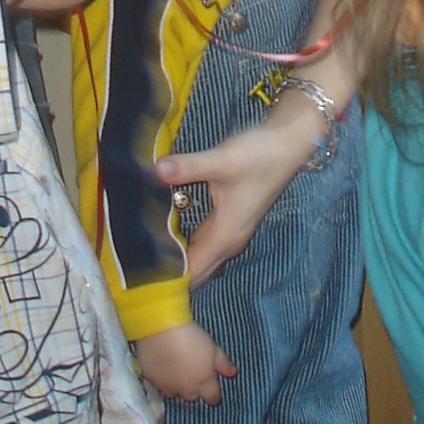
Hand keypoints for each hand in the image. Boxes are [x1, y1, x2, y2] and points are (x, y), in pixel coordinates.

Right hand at [133, 320, 237, 403]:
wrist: (160, 329)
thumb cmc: (191, 337)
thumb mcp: (213, 347)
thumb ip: (223, 363)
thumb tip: (233, 374)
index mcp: (203, 383)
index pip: (212, 398)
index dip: (214, 394)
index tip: (213, 387)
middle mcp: (185, 390)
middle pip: (192, 397)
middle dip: (195, 389)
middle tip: (193, 374)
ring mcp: (166, 387)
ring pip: (174, 393)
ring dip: (177, 385)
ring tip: (176, 370)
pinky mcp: (150, 379)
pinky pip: (158, 383)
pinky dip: (162, 377)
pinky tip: (162, 365)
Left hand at [156, 90, 330, 284]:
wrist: (287, 144)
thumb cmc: (258, 156)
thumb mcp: (221, 161)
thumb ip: (188, 167)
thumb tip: (155, 169)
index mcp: (224, 237)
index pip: (191, 273)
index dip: (167, 279)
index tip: (138, 276)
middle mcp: (228, 242)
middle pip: (195, 271)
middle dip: (169, 274)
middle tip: (136, 266)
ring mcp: (230, 231)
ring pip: (199, 257)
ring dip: (177, 259)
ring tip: (144, 254)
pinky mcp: (230, 219)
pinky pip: (203, 242)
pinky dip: (186, 244)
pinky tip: (167, 233)